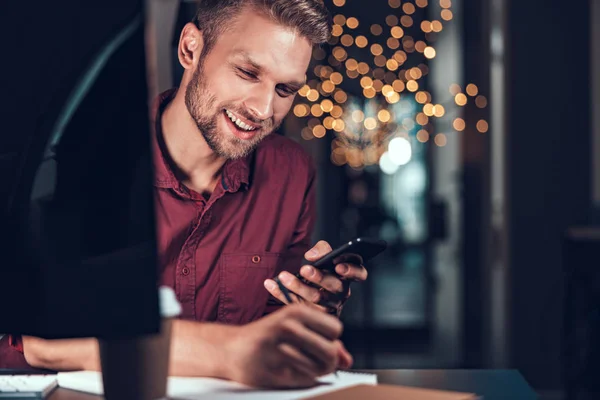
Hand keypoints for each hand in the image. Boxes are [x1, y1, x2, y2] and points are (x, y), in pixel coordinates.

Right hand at [223, 304, 352, 387]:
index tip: (317, 341)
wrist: (231, 348)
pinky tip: (287, 371)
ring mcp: (278, 349)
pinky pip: (303, 381)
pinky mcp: (271, 371)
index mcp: (296, 312)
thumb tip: (347, 360)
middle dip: (327, 361)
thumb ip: (324, 342)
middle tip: (313, 360)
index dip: (330, 339)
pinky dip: (301, 379)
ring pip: (318, 369)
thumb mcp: (296, 328)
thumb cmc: (269, 337)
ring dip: (313, 372)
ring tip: (297, 365)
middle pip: (330, 351)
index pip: (335, 329)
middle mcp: (287, 327)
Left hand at [264, 241, 367, 314]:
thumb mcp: (325, 257)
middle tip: (304, 269)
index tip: (338, 267)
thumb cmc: (320, 271)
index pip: (359, 274)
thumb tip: (311, 255)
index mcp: (347, 277)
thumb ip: (322, 250)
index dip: (352, 271)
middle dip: (319, 277)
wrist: (309, 295)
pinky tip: (269, 283)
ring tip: (283, 276)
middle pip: (334, 286)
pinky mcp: (311, 316)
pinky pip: (295, 304)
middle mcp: (340, 293)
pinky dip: (280, 293)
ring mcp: (327, 307)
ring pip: (315, 299)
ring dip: (297, 286)